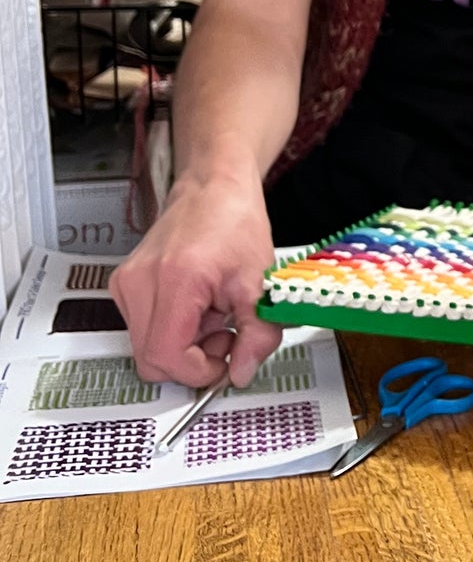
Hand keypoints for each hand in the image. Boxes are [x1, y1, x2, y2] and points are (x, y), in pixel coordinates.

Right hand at [110, 166, 279, 387]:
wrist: (214, 189)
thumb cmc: (234, 223)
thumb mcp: (260, 283)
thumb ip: (258, 334)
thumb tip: (242, 372)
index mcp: (175, 280)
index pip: (165, 356)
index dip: (198, 372)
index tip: (224, 362)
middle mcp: (141, 282)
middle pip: (150, 360)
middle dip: (192, 361)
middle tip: (224, 334)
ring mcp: (127, 283)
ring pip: (145, 349)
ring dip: (183, 345)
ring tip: (213, 314)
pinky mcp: (124, 285)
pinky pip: (142, 330)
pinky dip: (172, 330)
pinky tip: (196, 307)